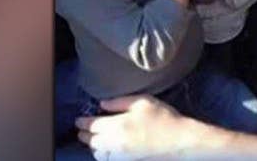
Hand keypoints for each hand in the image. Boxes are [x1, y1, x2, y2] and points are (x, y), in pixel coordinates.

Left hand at [76, 95, 197, 158]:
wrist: (179, 140)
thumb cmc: (162, 117)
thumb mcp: (142, 101)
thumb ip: (119, 102)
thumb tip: (101, 105)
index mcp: (117, 125)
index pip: (92, 125)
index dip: (83, 122)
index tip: (78, 120)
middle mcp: (115, 142)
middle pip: (92, 141)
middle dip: (85, 135)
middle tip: (81, 131)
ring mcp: (120, 155)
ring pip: (98, 153)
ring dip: (93, 146)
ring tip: (92, 141)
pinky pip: (108, 160)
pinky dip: (102, 155)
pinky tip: (105, 151)